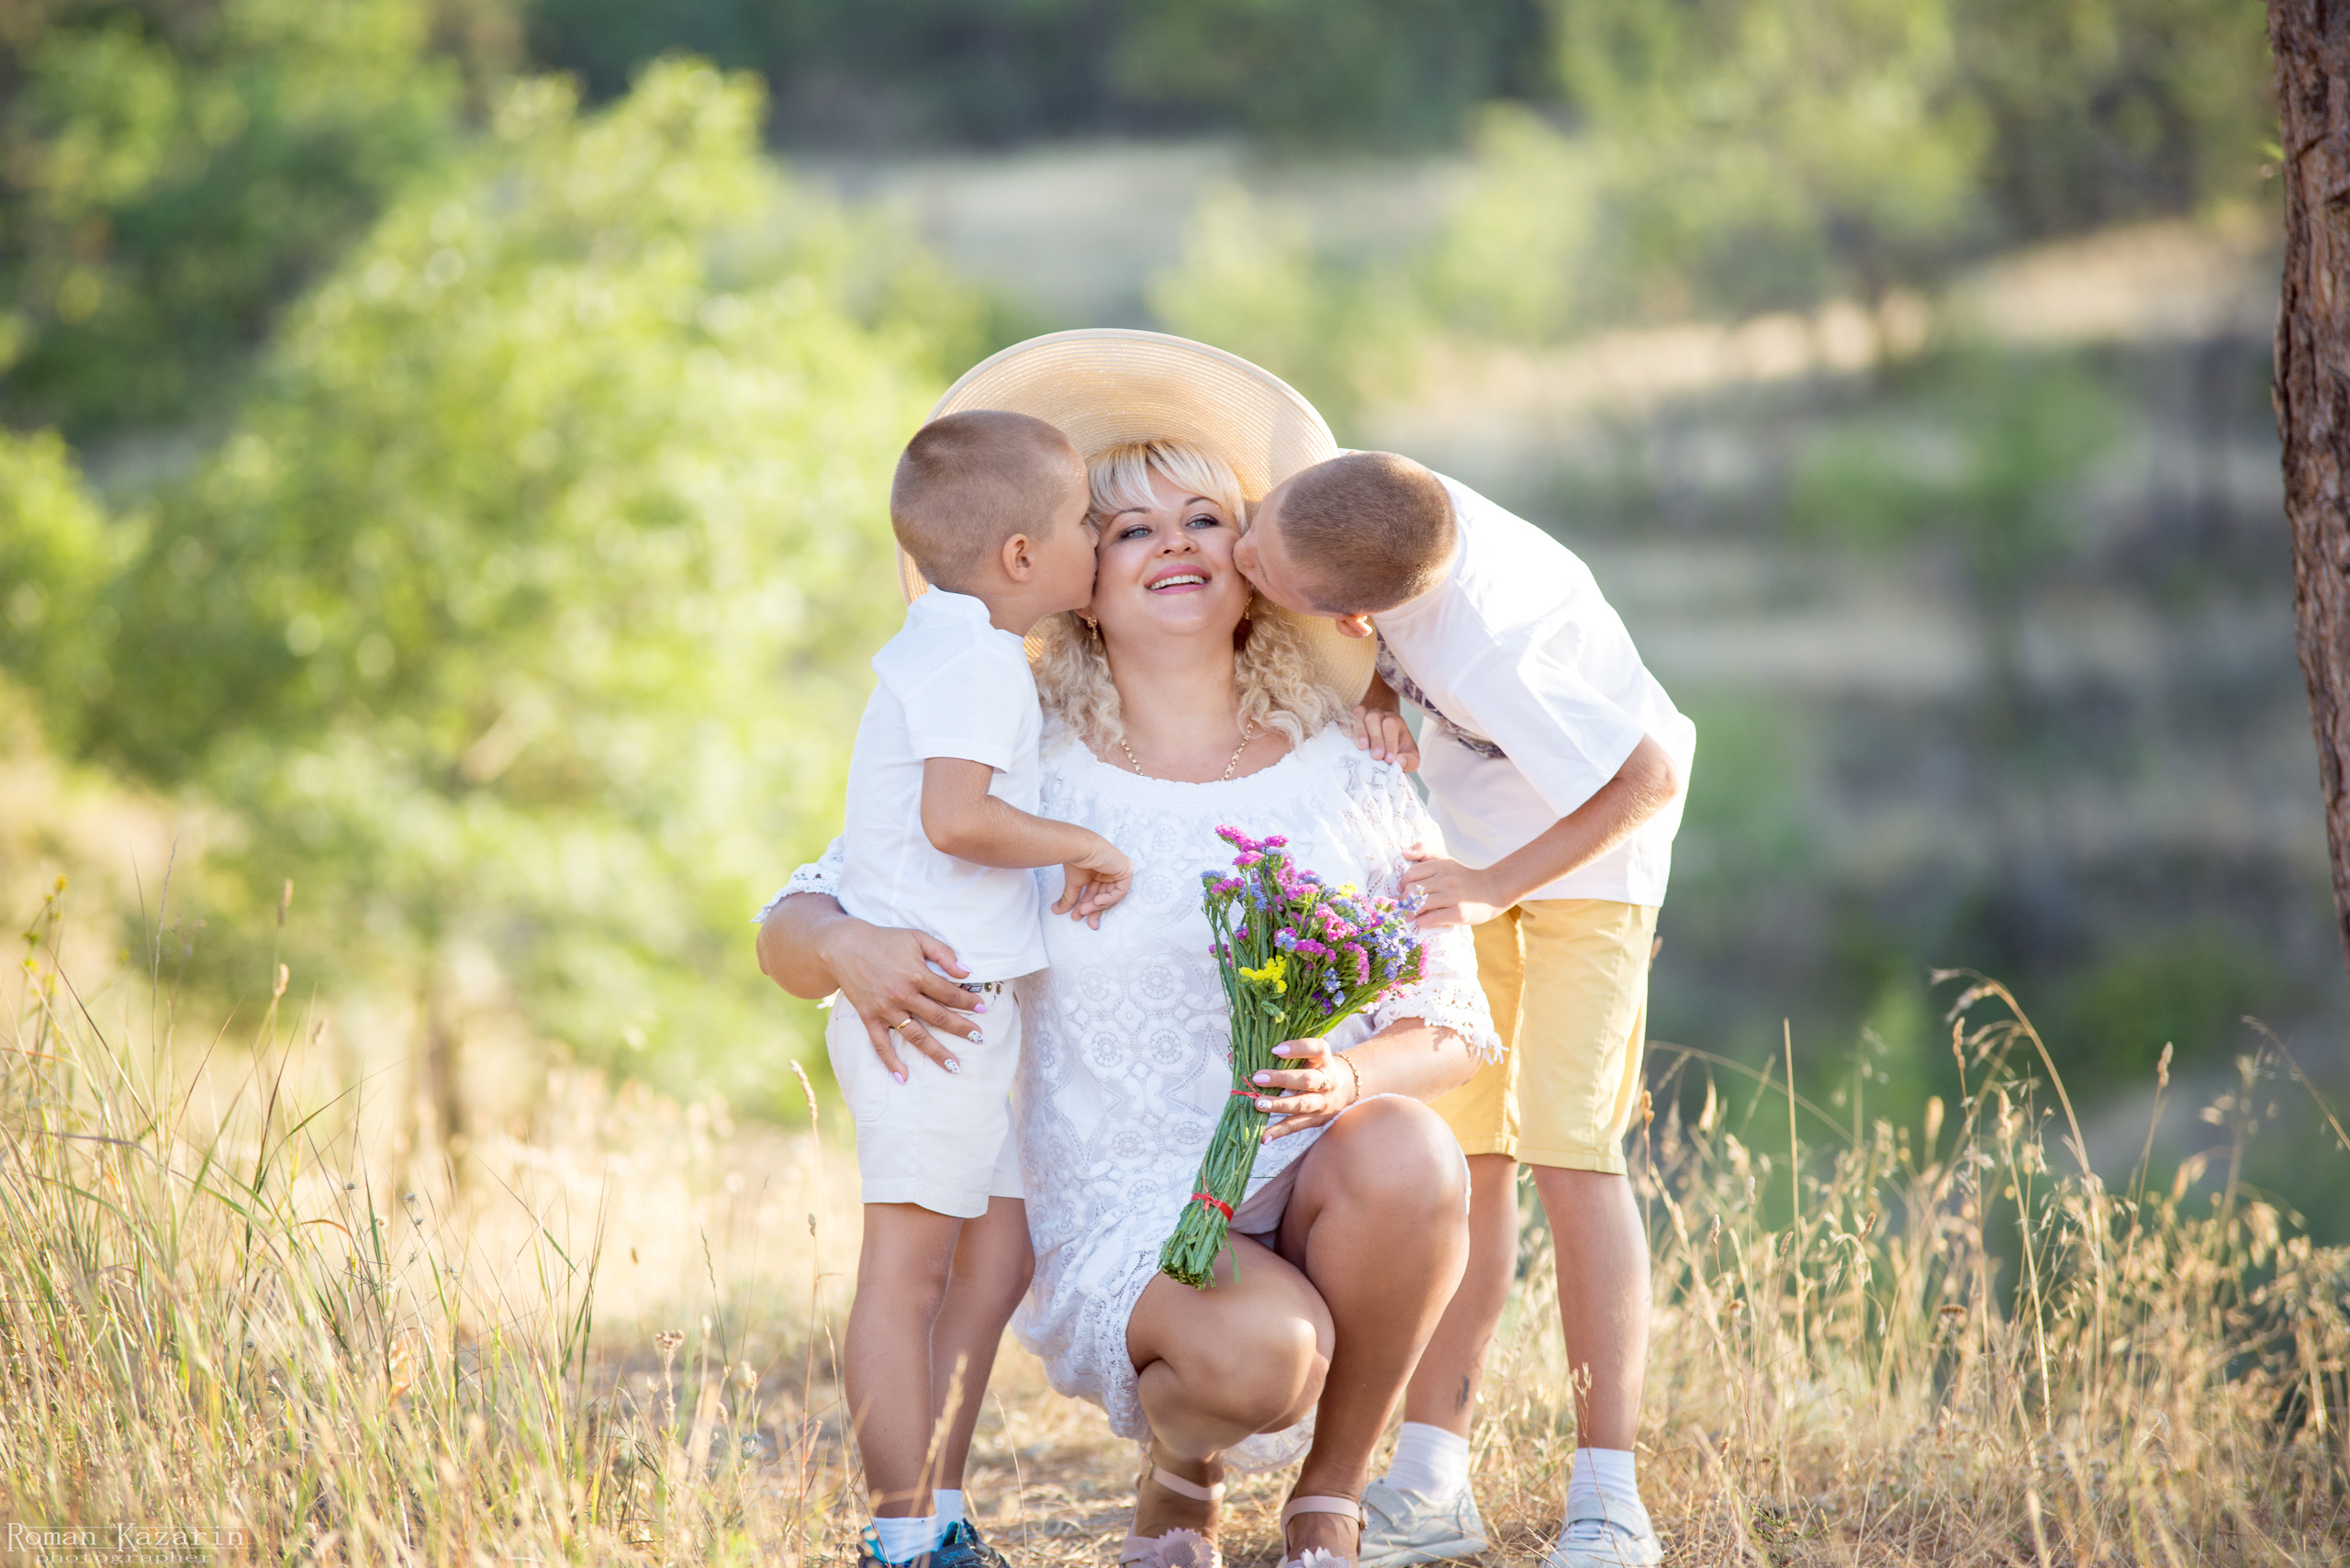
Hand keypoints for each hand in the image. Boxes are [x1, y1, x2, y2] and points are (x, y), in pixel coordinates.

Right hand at [819, 919, 981, 1081]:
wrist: (844, 947)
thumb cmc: (885, 940)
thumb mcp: (917, 938)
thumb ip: (943, 953)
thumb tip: (966, 972)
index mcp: (917, 974)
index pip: (949, 994)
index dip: (968, 1002)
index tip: (983, 1010)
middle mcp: (903, 995)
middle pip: (938, 1017)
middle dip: (961, 1029)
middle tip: (979, 1039)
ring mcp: (885, 1009)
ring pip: (916, 1036)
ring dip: (936, 1052)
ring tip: (954, 1066)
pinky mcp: (869, 1017)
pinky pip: (881, 1044)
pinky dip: (891, 1062)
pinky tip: (903, 1078)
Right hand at [1051, 833, 1131, 928]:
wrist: (1080, 848)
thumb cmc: (1077, 861)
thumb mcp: (1074, 885)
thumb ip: (1070, 899)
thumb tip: (1055, 911)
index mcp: (1098, 873)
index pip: (1095, 894)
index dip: (1087, 907)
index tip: (1077, 917)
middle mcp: (1109, 872)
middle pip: (1104, 896)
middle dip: (1094, 910)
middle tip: (1086, 921)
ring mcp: (1119, 870)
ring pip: (1111, 896)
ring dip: (1097, 905)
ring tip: (1084, 909)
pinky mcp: (1126, 869)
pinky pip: (1120, 891)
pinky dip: (1109, 898)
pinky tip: (1097, 901)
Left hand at [1256, 1035, 1361, 1140]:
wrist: (1345, 1088)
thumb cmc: (1317, 1066)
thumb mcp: (1311, 1056)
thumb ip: (1288, 1054)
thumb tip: (1246, 1057)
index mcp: (1325, 1059)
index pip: (1317, 1049)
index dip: (1297, 1048)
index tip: (1275, 1049)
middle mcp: (1328, 1081)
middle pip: (1309, 1080)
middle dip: (1282, 1079)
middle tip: (1258, 1078)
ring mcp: (1323, 1103)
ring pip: (1302, 1105)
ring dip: (1279, 1105)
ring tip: (1258, 1104)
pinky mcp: (1316, 1120)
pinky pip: (1296, 1126)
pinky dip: (1278, 1132)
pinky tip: (1263, 1137)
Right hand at [1352, 704, 1418, 770]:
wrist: (1383, 748)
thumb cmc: (1398, 752)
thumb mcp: (1410, 758)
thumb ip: (1409, 761)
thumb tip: (1399, 761)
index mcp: (1394, 721)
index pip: (1391, 724)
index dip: (1390, 742)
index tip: (1388, 759)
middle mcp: (1378, 715)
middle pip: (1374, 718)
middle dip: (1376, 738)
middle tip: (1376, 756)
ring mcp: (1362, 716)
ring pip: (1359, 715)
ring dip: (1360, 732)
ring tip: (1363, 748)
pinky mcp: (1349, 721)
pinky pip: (1346, 720)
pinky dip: (1346, 730)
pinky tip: (1349, 742)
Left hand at [1401, 842, 1507, 927]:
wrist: (1493, 890)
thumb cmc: (1463, 877)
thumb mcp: (1446, 860)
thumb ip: (1424, 851)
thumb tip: (1403, 853)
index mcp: (1441, 865)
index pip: (1411, 874)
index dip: (1402, 884)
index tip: (1403, 892)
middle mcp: (1447, 879)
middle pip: (1412, 890)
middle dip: (1404, 901)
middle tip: (1404, 906)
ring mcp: (1453, 896)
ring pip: (1420, 905)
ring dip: (1410, 913)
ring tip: (1409, 916)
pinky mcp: (1459, 913)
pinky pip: (1431, 919)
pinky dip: (1422, 922)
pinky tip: (1423, 922)